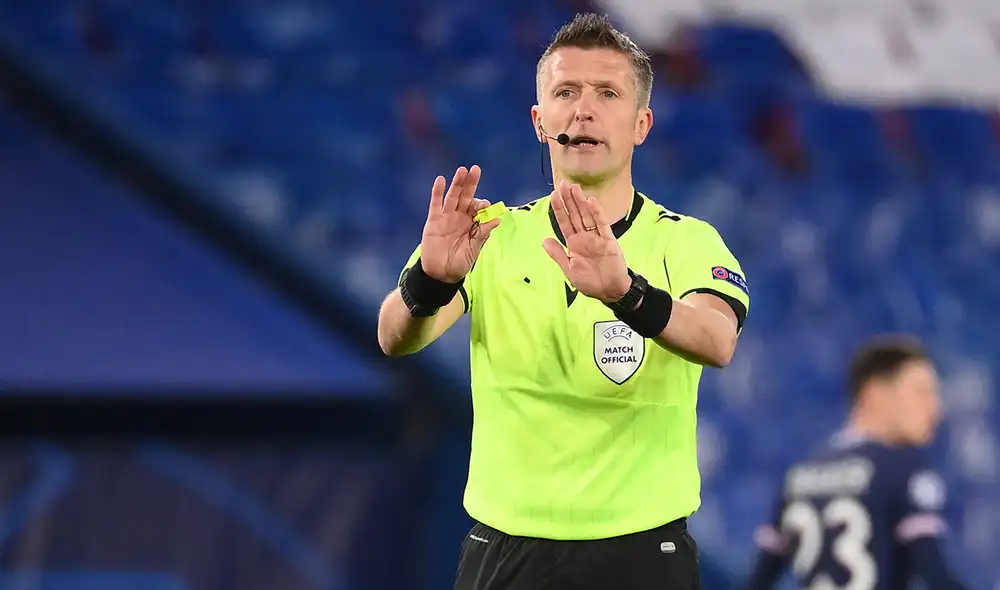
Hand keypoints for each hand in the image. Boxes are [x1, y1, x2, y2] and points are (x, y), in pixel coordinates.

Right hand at [420, 165, 499, 282]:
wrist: (441, 274)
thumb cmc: (460, 263)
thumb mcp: (474, 249)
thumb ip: (483, 233)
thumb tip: (497, 219)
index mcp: (472, 224)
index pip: (478, 208)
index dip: (482, 204)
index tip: (484, 205)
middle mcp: (460, 218)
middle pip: (466, 197)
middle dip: (471, 184)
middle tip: (476, 169)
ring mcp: (446, 218)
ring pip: (452, 197)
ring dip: (457, 184)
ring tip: (462, 170)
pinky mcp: (433, 221)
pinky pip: (435, 204)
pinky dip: (437, 192)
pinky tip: (441, 180)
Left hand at [543, 181, 630, 301]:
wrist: (610, 291)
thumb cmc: (590, 282)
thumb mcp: (569, 269)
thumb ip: (558, 254)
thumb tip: (544, 240)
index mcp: (573, 244)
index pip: (564, 223)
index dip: (559, 209)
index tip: (553, 195)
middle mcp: (584, 237)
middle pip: (575, 215)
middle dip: (568, 200)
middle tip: (563, 184)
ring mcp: (597, 238)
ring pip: (587, 216)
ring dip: (581, 202)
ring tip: (574, 187)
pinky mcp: (609, 241)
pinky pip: (602, 225)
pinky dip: (597, 214)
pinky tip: (591, 202)